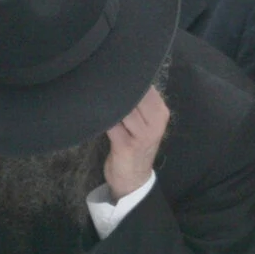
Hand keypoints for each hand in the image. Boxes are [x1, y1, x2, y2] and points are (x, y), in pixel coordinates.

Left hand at [104, 84, 169, 199]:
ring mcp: (142, 135)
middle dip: (114, 90)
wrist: (133, 179)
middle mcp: (155, 122)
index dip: (125, 79)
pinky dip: (101, 119)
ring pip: (120, 108)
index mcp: (160, 112)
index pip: (143, 86)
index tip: (110, 74)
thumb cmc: (135, 146)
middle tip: (100, 84)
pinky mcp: (126, 145)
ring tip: (95, 99)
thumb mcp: (143, 122)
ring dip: (106, 104)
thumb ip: (135, 102)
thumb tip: (117, 77)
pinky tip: (94, 116)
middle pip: (132, 95)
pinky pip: (110, 125)